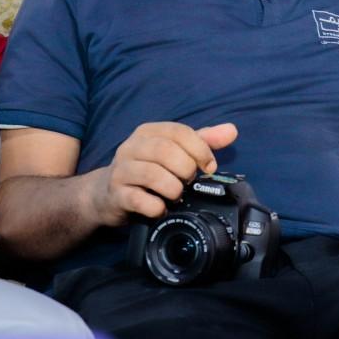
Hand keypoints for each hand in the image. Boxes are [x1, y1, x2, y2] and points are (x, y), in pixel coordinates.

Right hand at [89, 122, 237, 226]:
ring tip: (176, 194)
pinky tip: (161, 208)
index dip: (200, 149)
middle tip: (189, 181)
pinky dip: (157, 206)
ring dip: (173, 188)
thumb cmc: (147, 169)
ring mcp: (121, 171)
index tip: (209, 166)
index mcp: (148, 132)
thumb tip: (231, 130)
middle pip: (166, 151)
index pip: (179, 132)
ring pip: (153, 175)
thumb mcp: (174, 151)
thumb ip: (203, 140)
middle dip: (186, 169)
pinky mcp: (116, 194)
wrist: (106, 194)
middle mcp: (131, 147)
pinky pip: (140, 200)